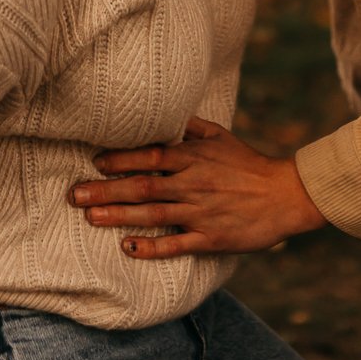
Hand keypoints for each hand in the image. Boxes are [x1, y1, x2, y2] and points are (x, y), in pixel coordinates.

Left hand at [69, 115, 327, 258]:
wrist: (286, 195)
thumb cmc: (248, 164)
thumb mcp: (221, 136)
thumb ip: (189, 127)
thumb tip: (163, 112)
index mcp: (194, 158)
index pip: (151, 155)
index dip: (121, 159)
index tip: (95, 162)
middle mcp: (193, 184)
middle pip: (143, 186)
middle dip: (106, 190)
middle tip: (75, 194)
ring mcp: (201, 212)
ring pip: (153, 214)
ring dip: (118, 215)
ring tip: (90, 216)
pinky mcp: (210, 238)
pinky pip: (176, 243)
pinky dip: (151, 246)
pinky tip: (127, 246)